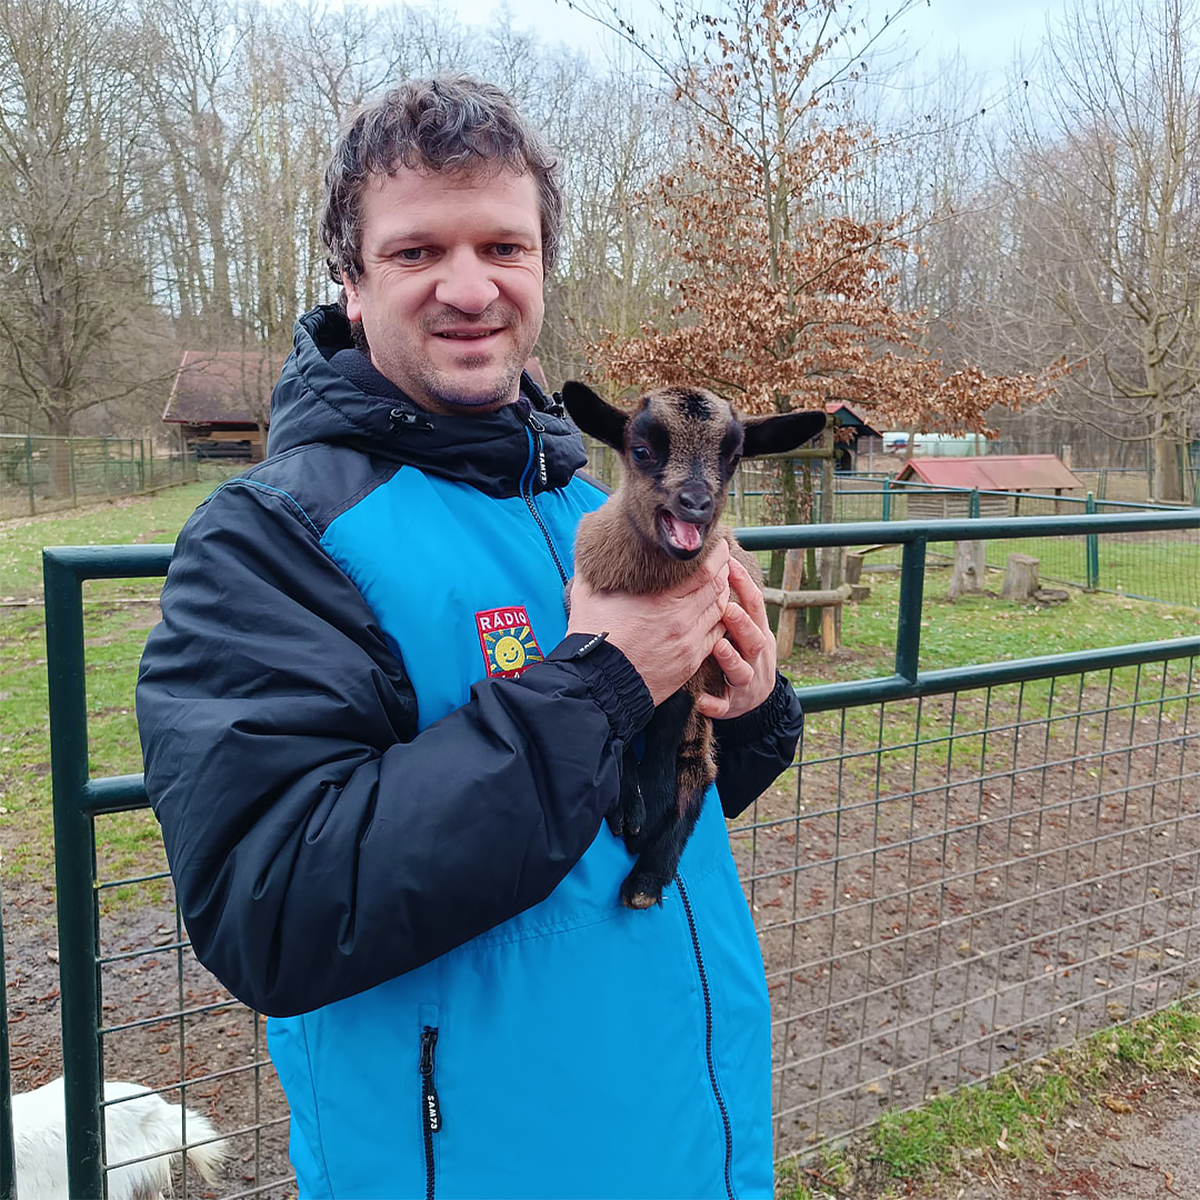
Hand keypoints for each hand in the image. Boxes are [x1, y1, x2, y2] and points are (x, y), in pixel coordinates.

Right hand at [566, 541, 730, 704]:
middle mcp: (682, 619)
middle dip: (723, 569)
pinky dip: (720, 619)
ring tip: (719, 582)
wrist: (599, 684)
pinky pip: (716, 634)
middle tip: (721, 558)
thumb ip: (592, 566)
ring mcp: (688, 641)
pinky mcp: (690, 661)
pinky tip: (714, 612)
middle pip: (718, 587)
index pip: (704, 569)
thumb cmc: (592, 638)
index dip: (716, 553)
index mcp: (661, 599)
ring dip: (722, 593)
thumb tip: (589, 544)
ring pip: (720, 610)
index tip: (717, 543)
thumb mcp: (588, 594)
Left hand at [694, 557, 776, 720]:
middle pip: (755, 639)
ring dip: (731, 660)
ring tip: (718, 647)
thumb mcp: (746, 628)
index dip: (745, 586)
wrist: (756, 698)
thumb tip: (716, 563)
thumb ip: (734, 603)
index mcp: (758, 633)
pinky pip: (724, 706)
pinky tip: (701, 700)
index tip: (731, 566)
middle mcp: (756, 656)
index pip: (755, 606)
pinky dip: (715, 704)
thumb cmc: (743, 652)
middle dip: (742, 625)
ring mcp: (747, 682)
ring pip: (743, 671)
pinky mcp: (734, 704)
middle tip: (727, 609)